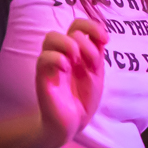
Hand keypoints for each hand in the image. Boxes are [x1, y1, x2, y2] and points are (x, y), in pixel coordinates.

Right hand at [34, 19, 107, 147]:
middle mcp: (63, 53)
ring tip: (76, 61)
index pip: (79, 25)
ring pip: (51, 37)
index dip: (92, 26)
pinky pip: (43, 58)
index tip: (105, 40)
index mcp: (78, 50)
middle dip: (84, 38)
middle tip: (91, 60)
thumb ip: (97, 54)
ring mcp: (52, 64)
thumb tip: (99, 36)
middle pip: (67, 27)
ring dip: (68, 44)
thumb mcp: (96, 73)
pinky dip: (57, 59)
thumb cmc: (83, 97)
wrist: (72, 123)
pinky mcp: (43, 77)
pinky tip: (66, 69)